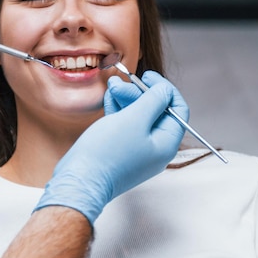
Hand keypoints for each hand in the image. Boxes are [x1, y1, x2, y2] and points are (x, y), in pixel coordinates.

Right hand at [35, 71, 188, 223]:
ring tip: (112, 86)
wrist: (79, 180)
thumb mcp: (135, 119)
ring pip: (138, 117)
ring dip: (127, 99)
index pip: (177, 110)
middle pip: (156, 112)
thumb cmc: (107, 153)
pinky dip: (119, 111)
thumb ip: (154, 101)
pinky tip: (110, 99)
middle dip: (139, 93)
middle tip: (122, 82)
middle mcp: (155, 149)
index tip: (147, 77)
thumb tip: (165, 90)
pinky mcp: (121, 152)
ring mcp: (137, 151)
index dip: (165, 89)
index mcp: (166, 143)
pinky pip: (125, 126)